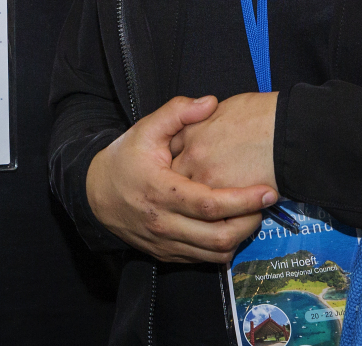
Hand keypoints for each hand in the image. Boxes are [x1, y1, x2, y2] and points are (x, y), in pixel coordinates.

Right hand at [85, 95, 276, 263]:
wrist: (95, 194)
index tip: (267, 191)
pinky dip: (223, 246)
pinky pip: (204, 259)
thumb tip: (210, 102)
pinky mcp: (167, 254)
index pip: (210, 204)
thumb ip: (177, 113)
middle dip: (250, 221)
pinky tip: (230, 225)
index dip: (243, 200)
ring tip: (251, 214)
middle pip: (219, 235)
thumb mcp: (145, 130)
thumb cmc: (123, 160)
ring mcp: (165, 242)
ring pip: (215, 253)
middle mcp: (163, 222)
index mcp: (160, 191)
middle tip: (265, 203)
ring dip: (240, 236)